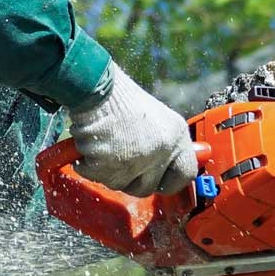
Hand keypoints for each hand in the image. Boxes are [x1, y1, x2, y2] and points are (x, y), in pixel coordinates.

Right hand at [67, 63, 197, 196]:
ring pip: (120, 184)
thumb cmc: (121, 98)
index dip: (171, 181)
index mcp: (176, 137)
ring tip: (106, 145)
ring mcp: (135, 163)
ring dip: (109, 171)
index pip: (185, 174)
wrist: (96, 88)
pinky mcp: (109, 168)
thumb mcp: (157, 117)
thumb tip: (164, 167)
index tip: (161, 182)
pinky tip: (92, 145)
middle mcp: (160, 152)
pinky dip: (89, 164)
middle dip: (132, 180)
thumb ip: (164, 143)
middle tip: (121, 162)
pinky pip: (97, 176)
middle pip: (147, 187)